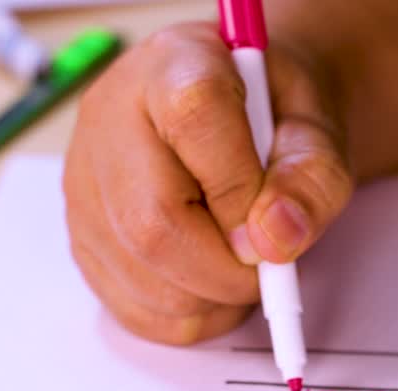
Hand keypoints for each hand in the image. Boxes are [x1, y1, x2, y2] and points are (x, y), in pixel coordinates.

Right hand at [64, 22, 352, 343]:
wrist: (247, 115)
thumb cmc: (277, 118)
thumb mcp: (317, 130)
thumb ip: (312, 177)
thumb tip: (274, 240)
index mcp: (174, 65)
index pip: (194, 119)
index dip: (240, 191)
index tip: (271, 225)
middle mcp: (110, 116)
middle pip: (152, 222)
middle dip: (227, 271)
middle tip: (266, 269)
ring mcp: (84, 180)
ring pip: (140, 275)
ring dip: (211, 299)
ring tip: (241, 268)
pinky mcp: (80, 234)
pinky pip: (128, 306)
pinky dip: (184, 317)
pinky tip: (209, 284)